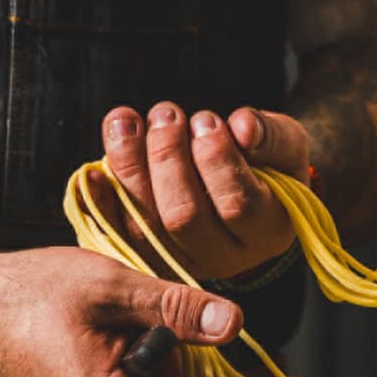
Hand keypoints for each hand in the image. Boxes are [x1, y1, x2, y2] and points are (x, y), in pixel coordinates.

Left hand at [97, 103, 309, 281]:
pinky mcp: (146, 257)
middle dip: (168, 159)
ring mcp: (181, 262)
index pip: (239, 205)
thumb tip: (242, 126)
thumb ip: (270, 135)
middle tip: (166, 113)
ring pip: (146, 226)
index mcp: (267, 231)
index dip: (216, 160)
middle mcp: (226, 257)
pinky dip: (100, 201)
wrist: (246, 185)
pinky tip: (92, 170)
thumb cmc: (268, 159)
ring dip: (130, 169)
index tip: (205, 119)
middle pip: (185, 218)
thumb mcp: (284, 142)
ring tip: (126, 121)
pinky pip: (115, 235)